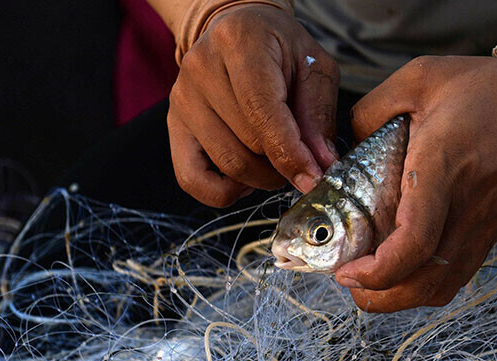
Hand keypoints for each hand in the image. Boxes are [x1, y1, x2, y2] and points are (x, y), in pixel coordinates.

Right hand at [168, 4, 339, 206]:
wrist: (238, 32)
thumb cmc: (279, 51)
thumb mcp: (313, 68)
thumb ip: (318, 115)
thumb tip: (322, 164)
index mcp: (239, 43)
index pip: (262, 112)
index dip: (290, 153)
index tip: (313, 178)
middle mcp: (201, 69)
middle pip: (248, 145)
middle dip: (282, 164)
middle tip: (300, 158)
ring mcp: (183, 99)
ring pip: (228, 165)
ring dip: (261, 177)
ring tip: (276, 161)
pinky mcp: (174, 125)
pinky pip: (192, 180)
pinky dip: (225, 191)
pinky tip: (244, 178)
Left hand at [335, 56, 496, 311]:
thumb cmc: (486, 89)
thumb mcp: (418, 79)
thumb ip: (370, 110)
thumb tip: (342, 146)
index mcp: (442, 169)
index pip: (414, 242)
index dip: (377, 270)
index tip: (347, 269)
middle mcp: (463, 209)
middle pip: (423, 284)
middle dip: (378, 297)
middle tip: (348, 279)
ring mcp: (480, 228)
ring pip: (439, 289)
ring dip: (398, 297)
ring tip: (369, 280)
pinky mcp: (488, 234)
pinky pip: (454, 278)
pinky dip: (422, 288)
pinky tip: (402, 270)